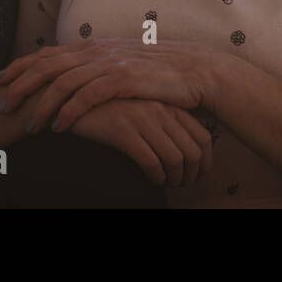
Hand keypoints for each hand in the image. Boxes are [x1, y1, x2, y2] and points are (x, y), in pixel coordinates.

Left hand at [0, 38, 226, 132]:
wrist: (196, 70)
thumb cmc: (159, 73)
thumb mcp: (122, 65)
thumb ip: (97, 67)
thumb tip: (74, 76)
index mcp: (94, 45)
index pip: (48, 53)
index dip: (21, 65)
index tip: (0, 79)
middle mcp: (98, 50)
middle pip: (47, 64)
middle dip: (20, 85)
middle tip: (1, 105)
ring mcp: (111, 63)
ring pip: (63, 81)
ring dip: (42, 104)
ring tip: (28, 125)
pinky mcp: (125, 79)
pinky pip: (88, 95)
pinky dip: (70, 111)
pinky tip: (59, 126)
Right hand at [68, 98, 213, 186]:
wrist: (76, 97)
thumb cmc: (112, 107)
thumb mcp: (143, 108)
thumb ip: (164, 120)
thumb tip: (186, 150)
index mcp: (169, 104)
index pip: (203, 136)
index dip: (205, 162)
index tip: (197, 175)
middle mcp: (161, 110)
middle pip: (193, 151)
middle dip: (191, 175)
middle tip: (181, 185)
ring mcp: (143, 119)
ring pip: (175, 158)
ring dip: (173, 179)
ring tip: (165, 184)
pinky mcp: (124, 131)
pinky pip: (151, 162)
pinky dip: (155, 177)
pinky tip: (150, 179)